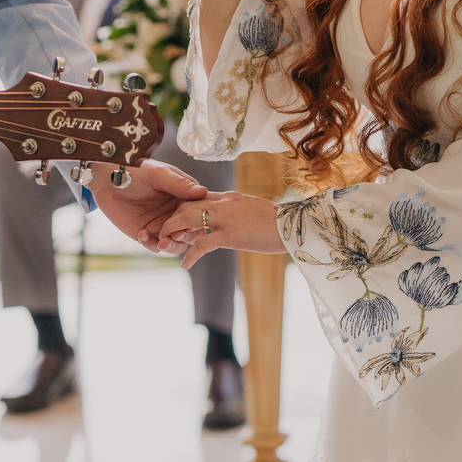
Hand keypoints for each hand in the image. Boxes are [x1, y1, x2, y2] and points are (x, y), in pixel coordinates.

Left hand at [85, 160, 207, 252]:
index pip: (201, 213)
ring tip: (162, 242)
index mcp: (186, 197)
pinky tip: (142, 234)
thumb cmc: (136, 170)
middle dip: (186, 236)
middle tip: (176, 234)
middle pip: (192, 233)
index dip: (199, 220)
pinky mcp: (147, 234)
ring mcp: (163, 225)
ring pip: (176, 244)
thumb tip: (202, 191)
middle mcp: (177, 213)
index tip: (193, 222)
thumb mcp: (158, 174)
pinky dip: (151, 243)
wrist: (108, 179)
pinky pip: (154, 246)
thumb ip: (178, 184)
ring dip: (171, 246)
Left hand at [157, 190, 284, 268]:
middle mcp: (223, 203)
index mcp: (229, 197)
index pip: (196, 197)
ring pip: (187, 218)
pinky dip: (190, 255)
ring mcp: (225, 218)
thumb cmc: (279, 223)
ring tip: (165, 244)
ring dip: (172, 231)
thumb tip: (229, 221)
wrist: (296, 227)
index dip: (182, 208)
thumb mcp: (253, 210)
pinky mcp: (230, 235)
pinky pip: (202, 244)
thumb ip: (236, 212)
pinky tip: (185, 265)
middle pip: (186, 204)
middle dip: (172, 218)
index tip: (176, 222)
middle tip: (166, 234)